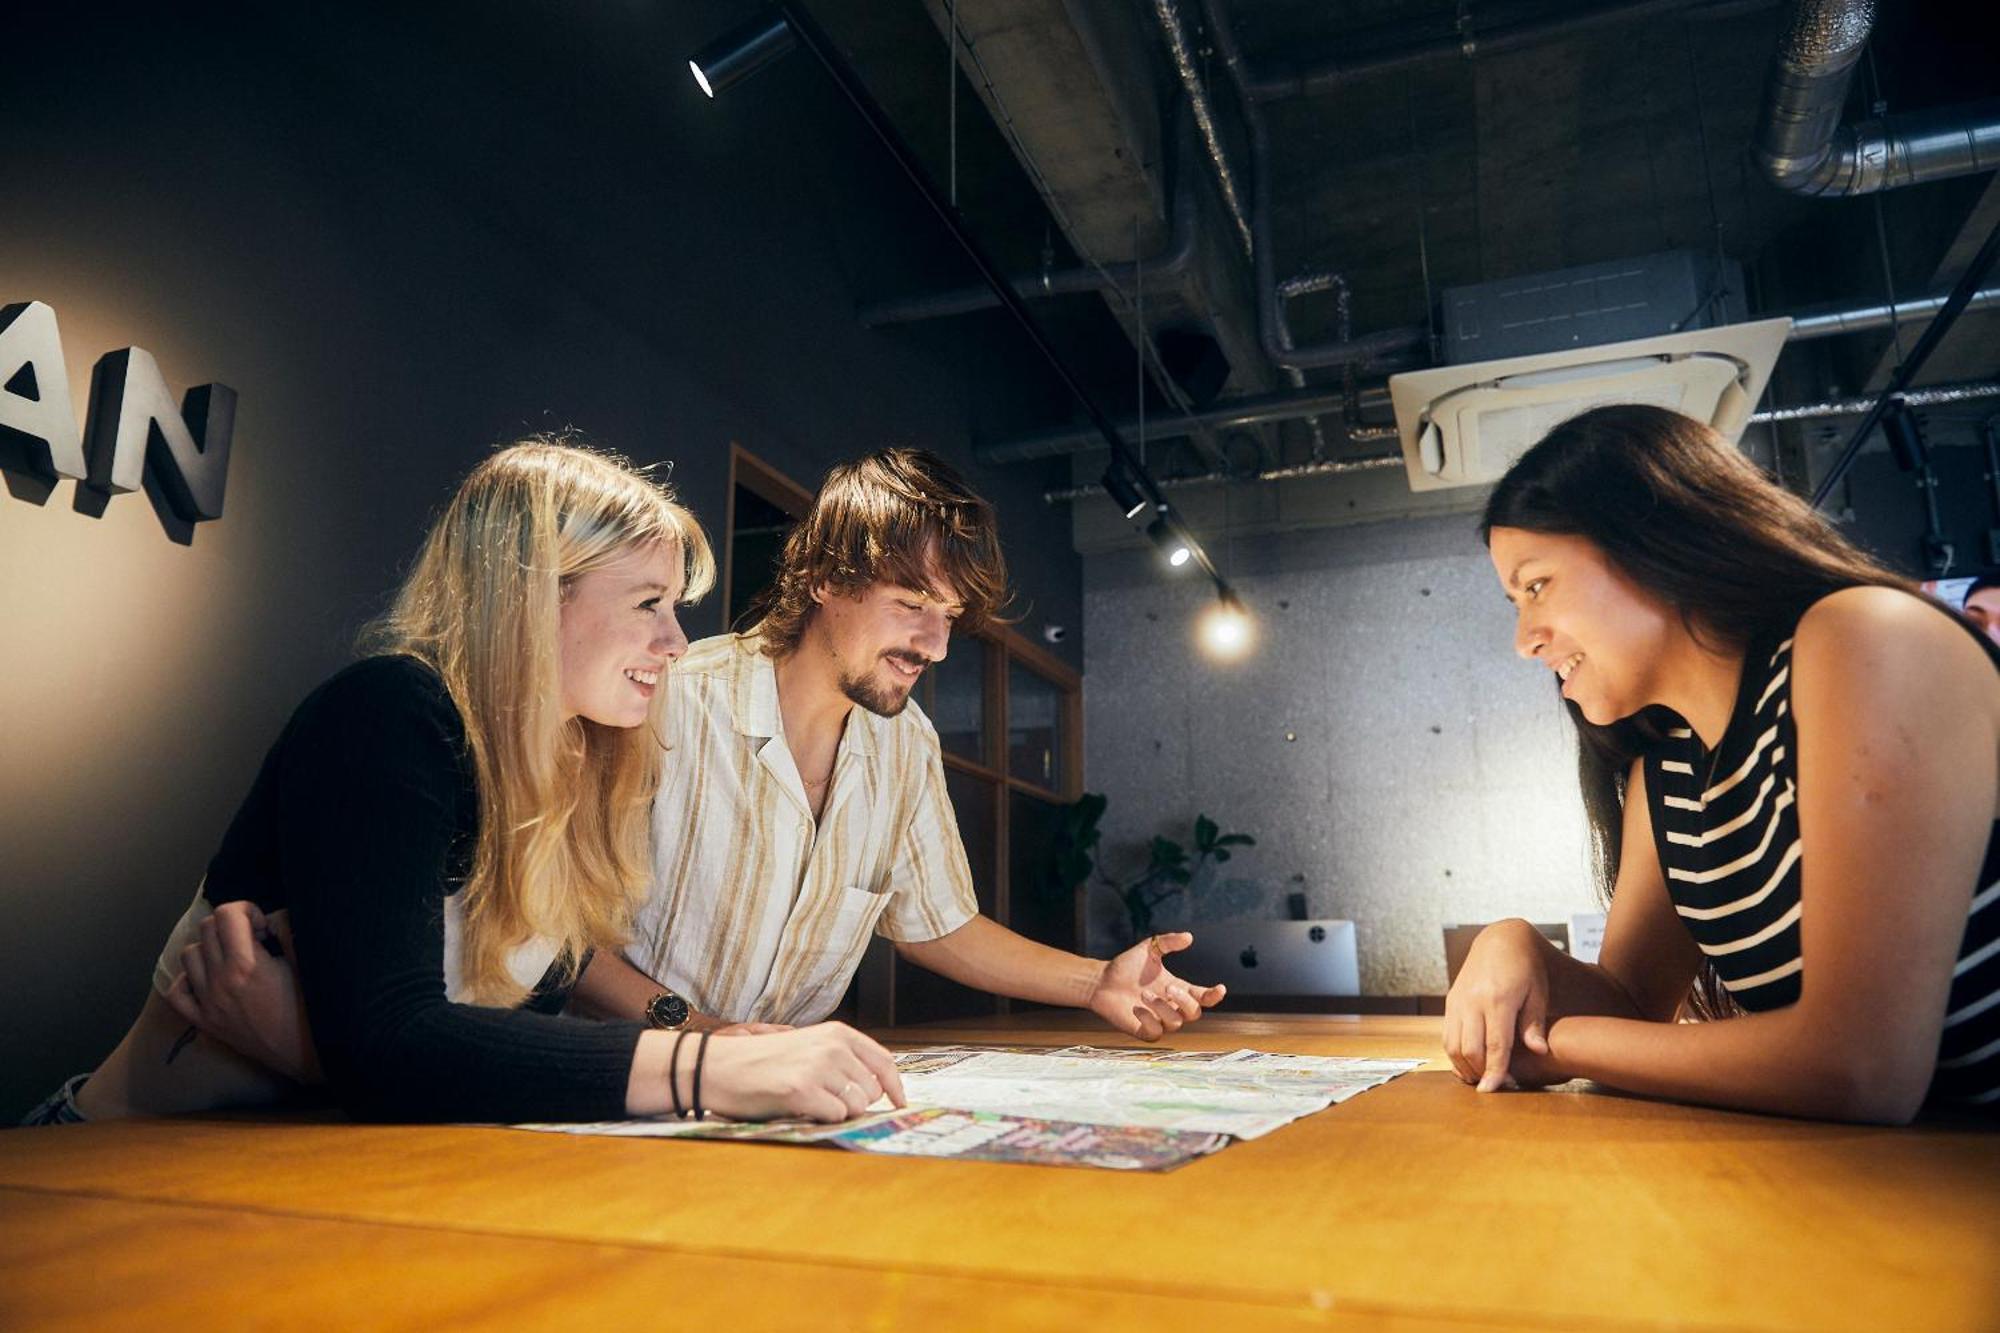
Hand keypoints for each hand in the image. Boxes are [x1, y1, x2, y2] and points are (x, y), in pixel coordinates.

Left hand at [162, 901, 324, 1084]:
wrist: (307, 1053)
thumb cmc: (312, 1008)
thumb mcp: (307, 963)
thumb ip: (288, 930)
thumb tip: (272, 915)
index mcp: (246, 964)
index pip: (228, 913)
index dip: (249, 910)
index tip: (265, 928)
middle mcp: (219, 981)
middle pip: (207, 928)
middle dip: (231, 925)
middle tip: (254, 940)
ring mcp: (207, 1003)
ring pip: (189, 954)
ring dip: (210, 948)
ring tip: (234, 957)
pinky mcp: (204, 1022)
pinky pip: (176, 992)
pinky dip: (188, 978)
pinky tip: (211, 978)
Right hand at [696, 1022, 906, 1122]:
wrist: (719, 1067)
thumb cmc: (764, 1062)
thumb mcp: (809, 1047)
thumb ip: (843, 1060)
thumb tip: (879, 1090)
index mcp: (838, 1033)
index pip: (883, 1062)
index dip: (895, 1087)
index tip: (899, 1103)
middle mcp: (833, 1046)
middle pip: (872, 1091)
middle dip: (855, 1102)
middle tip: (825, 1099)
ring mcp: (819, 1067)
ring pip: (856, 1106)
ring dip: (837, 1112)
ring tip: (810, 1101)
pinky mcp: (803, 1091)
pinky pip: (835, 1117)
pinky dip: (821, 1119)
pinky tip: (800, 1108)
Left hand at [1089, 932, 1225, 1040]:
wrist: (1101, 981)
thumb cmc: (1126, 967)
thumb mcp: (1149, 949)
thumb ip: (1168, 942)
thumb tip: (1189, 936)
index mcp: (1178, 989)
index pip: (1203, 997)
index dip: (1214, 995)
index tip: (1220, 988)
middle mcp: (1172, 1007)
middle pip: (1194, 1013)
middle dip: (1185, 1001)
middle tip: (1169, 987)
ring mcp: (1159, 1021)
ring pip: (1176, 1023)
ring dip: (1163, 1008)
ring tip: (1144, 994)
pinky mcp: (1144, 1031)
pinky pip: (1156, 1033)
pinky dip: (1149, 1021)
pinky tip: (1137, 1009)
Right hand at [1443, 919, 1560, 1091]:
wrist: (1500, 939)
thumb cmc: (1525, 967)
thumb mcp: (1538, 992)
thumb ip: (1534, 1023)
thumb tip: (1539, 1051)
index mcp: (1498, 999)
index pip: (1495, 1045)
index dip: (1495, 1071)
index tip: (1493, 1090)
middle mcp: (1472, 1001)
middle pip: (1470, 1049)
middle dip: (1479, 1072)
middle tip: (1493, 1085)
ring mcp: (1457, 1001)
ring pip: (1453, 1045)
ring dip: (1464, 1066)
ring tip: (1480, 1076)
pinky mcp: (1450, 1001)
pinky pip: (1447, 1034)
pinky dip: (1455, 1053)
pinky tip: (1469, 1062)